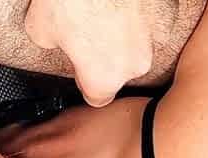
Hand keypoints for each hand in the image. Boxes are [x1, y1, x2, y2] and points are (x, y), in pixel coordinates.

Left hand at [25, 0, 153, 106]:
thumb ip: (53, 46)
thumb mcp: (40, 30)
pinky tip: (122, 3)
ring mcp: (155, 36)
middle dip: (105, 56)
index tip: (80, 71)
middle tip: (87, 32)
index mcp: (104, 79)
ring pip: (137, 45)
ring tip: (104, 13)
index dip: (86, 83)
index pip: (97, 98)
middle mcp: (134, 64)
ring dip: (123, 34)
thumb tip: (54, 40)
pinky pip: (151, 19)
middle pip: (119, 71)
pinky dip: (139, 13)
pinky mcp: (167, 11)